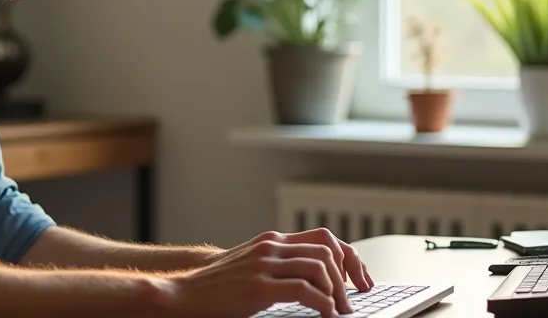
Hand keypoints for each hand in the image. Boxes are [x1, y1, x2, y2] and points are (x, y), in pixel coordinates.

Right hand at [164, 228, 373, 316]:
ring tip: (339, 311)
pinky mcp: (259, 288)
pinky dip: (323, 305)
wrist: (187, 292)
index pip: (325, 238)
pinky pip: (304, 291)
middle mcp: (271, 247)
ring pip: (320, 268)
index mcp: (273, 240)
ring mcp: (264, 265)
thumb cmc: (221, 284)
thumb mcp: (254, 264)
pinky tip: (326, 315)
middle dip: (348, 277)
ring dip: (337, 292)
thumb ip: (281, 263)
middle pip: (327, 251)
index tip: (361, 280)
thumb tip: (320, 276)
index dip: (349, 258)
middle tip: (353, 301)